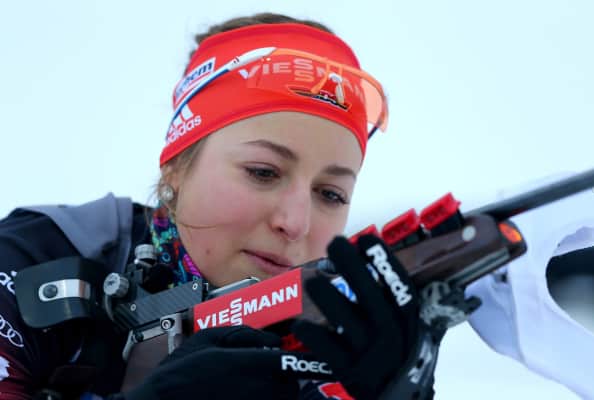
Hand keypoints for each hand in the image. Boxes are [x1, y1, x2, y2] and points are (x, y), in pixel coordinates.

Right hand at [122, 325, 331, 399]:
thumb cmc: (180, 373)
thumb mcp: (209, 338)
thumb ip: (245, 334)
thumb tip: (273, 339)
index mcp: (251, 365)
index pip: (292, 363)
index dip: (305, 359)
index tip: (314, 359)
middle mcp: (259, 390)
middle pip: (290, 385)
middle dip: (282, 377)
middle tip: (264, 371)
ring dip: (275, 392)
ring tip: (250, 385)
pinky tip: (240, 396)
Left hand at [292, 235, 441, 399]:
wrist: (399, 398)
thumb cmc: (400, 357)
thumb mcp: (408, 330)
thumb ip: (395, 303)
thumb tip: (381, 266)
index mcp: (408, 323)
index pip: (400, 288)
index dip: (385, 264)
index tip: (367, 239)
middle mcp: (392, 338)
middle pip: (373, 300)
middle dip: (354, 270)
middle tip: (336, 243)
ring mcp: (371, 356)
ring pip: (349, 325)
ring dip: (330, 301)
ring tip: (312, 281)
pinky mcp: (351, 373)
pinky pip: (331, 352)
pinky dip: (316, 338)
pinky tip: (299, 323)